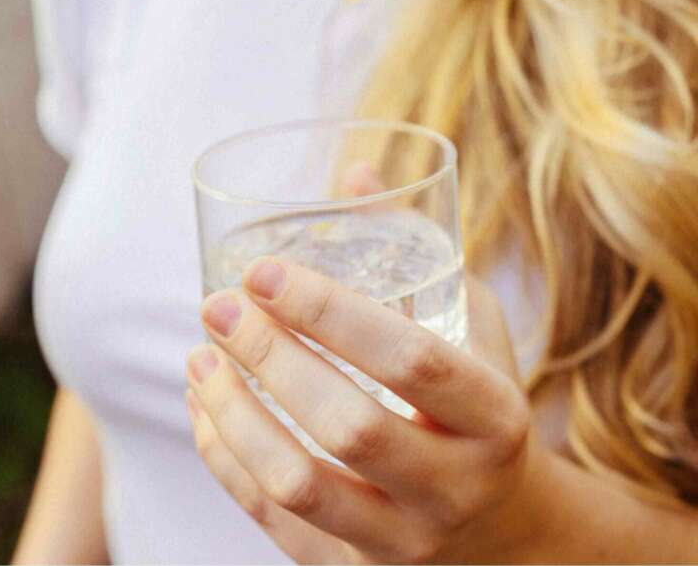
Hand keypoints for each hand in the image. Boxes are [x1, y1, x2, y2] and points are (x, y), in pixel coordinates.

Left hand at [185, 259, 549, 563]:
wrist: (504, 531)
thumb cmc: (483, 412)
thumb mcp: (473, 329)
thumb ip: (417, 253)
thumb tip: (355, 172)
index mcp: (495, 419)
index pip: (412, 361)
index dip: (331, 312)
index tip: (264, 270)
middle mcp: (454, 487)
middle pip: (348, 425)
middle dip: (269, 357)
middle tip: (218, 306)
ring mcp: (403, 540)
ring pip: (300, 484)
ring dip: (233, 415)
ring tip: (198, 356)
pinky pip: (275, 521)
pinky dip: (226, 460)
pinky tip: (203, 407)